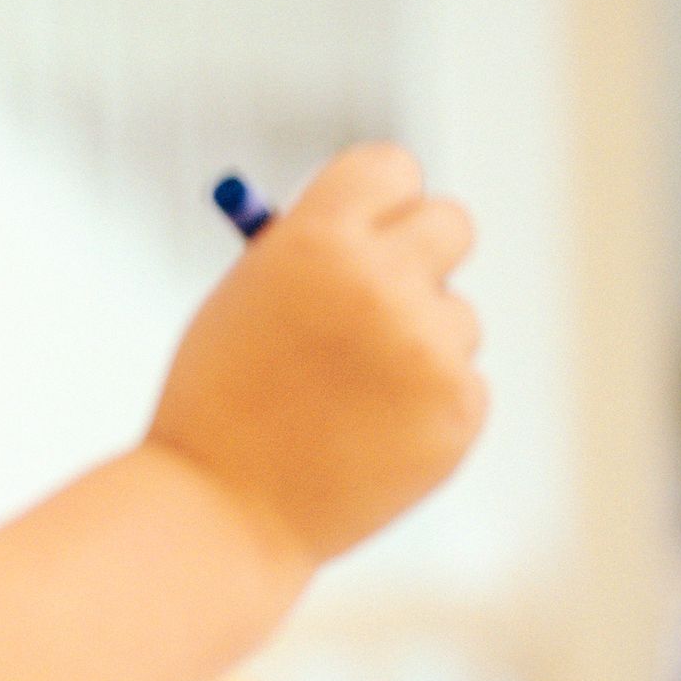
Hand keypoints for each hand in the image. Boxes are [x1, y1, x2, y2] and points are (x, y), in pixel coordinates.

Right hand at [148, 143, 484, 564]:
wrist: (223, 511)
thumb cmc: (218, 404)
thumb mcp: (243, 302)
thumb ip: (312, 252)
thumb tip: (385, 223)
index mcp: (318, 239)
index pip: (391, 169)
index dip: (379, 200)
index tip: (371, 225)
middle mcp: (382, 283)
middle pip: (451, 224)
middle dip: (421, 256)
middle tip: (384, 297)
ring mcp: (428, 349)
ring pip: (457, 316)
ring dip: (416, 345)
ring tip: (343, 400)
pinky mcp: (457, 409)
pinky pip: (462, 381)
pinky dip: (424, 406)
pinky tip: (365, 437)